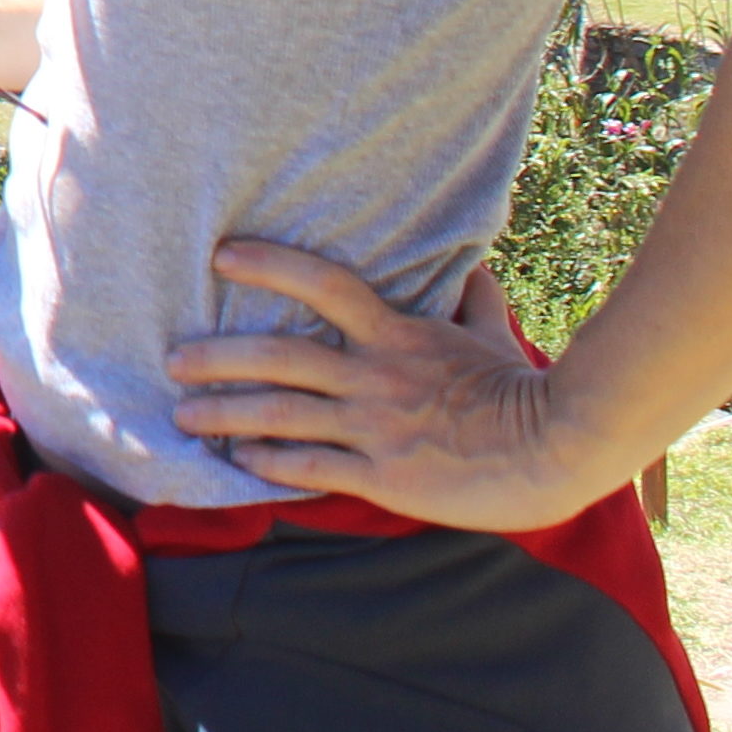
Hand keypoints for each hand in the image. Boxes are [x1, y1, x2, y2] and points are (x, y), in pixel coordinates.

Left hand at [165, 247, 606, 526]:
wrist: (560, 450)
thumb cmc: (528, 394)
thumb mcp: (496, 337)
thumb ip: (474, 301)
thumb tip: (473, 265)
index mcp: (397, 334)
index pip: (323, 284)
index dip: (270, 265)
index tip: (222, 255)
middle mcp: (374, 376)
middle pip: (278, 356)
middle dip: (218, 357)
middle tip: (172, 359)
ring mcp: (376, 426)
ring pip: (281, 414)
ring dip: (225, 413)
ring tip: (183, 415)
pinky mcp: (384, 475)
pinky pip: (313, 466)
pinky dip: (271, 463)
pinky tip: (241, 462)